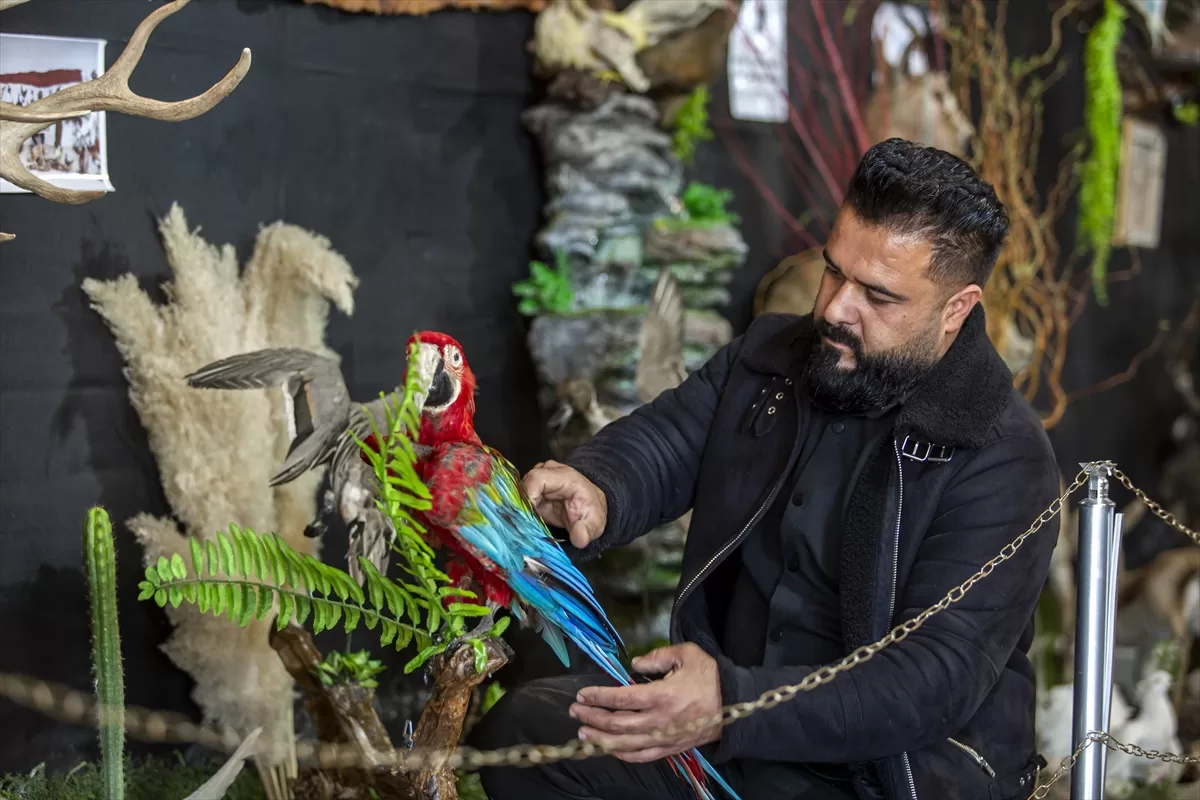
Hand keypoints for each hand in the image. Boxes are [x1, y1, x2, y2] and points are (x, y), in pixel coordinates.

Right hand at [523, 460, 606, 548]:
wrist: (590, 506)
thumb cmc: (591, 512)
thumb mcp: (594, 524)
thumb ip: (586, 531)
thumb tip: (579, 539)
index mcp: (565, 477)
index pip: (537, 479)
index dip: (527, 496)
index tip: (527, 517)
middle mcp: (549, 472)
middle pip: (524, 484)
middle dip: (522, 505)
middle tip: (525, 524)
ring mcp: (539, 478)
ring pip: (519, 490)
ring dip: (520, 508)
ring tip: (526, 524)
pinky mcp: (533, 488)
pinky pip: (520, 496)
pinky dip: (520, 509)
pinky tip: (525, 521)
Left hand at [568, 643, 722, 762]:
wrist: (733, 703)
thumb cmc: (710, 676)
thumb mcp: (686, 654)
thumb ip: (657, 657)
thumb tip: (634, 665)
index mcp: (663, 696)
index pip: (622, 698)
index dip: (599, 696)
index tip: (583, 693)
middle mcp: (660, 720)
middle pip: (618, 723)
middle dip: (592, 716)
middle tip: (575, 709)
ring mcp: (664, 738)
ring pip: (625, 744)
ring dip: (600, 738)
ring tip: (582, 731)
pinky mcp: (670, 748)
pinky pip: (641, 756)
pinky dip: (622, 754)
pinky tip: (608, 749)